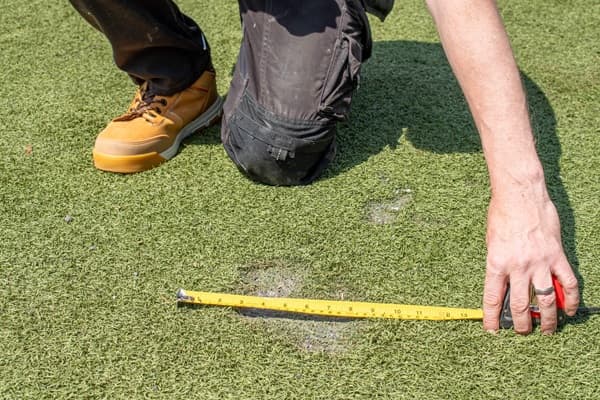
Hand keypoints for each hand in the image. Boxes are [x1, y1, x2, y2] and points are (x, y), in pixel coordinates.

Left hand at [483, 190, 578, 333]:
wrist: (520, 194)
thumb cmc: (501, 215)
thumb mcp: (491, 243)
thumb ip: (498, 266)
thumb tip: (504, 287)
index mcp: (496, 263)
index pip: (493, 298)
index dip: (492, 318)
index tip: (492, 330)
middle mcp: (518, 266)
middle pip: (520, 305)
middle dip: (521, 324)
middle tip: (522, 332)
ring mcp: (539, 262)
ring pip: (546, 299)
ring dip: (547, 319)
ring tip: (547, 330)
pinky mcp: (557, 255)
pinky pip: (567, 283)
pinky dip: (571, 299)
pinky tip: (569, 310)